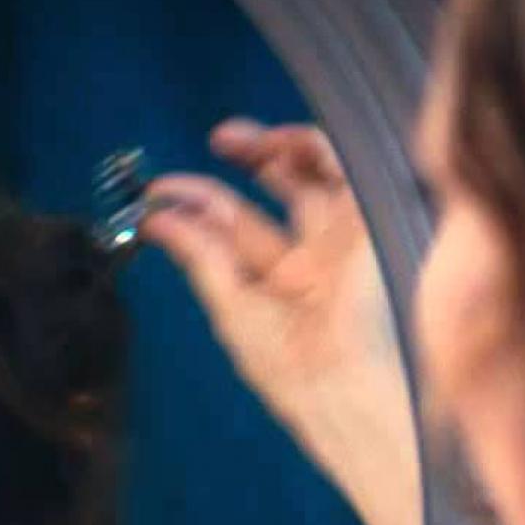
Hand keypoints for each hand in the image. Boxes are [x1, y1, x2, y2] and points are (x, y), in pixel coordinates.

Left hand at [141, 119, 402, 419]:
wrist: (344, 385)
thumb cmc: (294, 371)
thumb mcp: (231, 309)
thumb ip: (201, 258)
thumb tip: (160, 221)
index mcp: (281, 286)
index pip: (237, 229)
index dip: (197, 207)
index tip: (158, 198)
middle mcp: (313, 259)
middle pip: (278, 192)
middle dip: (242, 164)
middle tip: (213, 147)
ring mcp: (338, 240)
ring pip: (310, 173)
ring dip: (271, 146)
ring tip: (233, 139)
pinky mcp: (366, 222)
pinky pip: (341, 168)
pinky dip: (306, 147)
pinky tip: (273, 144)